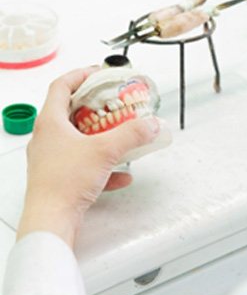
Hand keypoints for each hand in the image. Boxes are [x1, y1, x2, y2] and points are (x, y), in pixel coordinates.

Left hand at [17, 67, 160, 247]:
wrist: (51, 221)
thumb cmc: (63, 184)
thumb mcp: (105, 151)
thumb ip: (132, 134)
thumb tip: (150, 124)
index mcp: (51, 122)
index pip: (61, 86)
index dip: (81, 75)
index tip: (99, 73)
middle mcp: (48, 138)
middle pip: (71, 111)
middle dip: (96, 106)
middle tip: (114, 103)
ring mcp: (53, 158)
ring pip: (79, 138)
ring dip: (101, 135)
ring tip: (121, 134)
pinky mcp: (60, 177)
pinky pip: (85, 164)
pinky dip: (104, 165)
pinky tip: (122, 174)